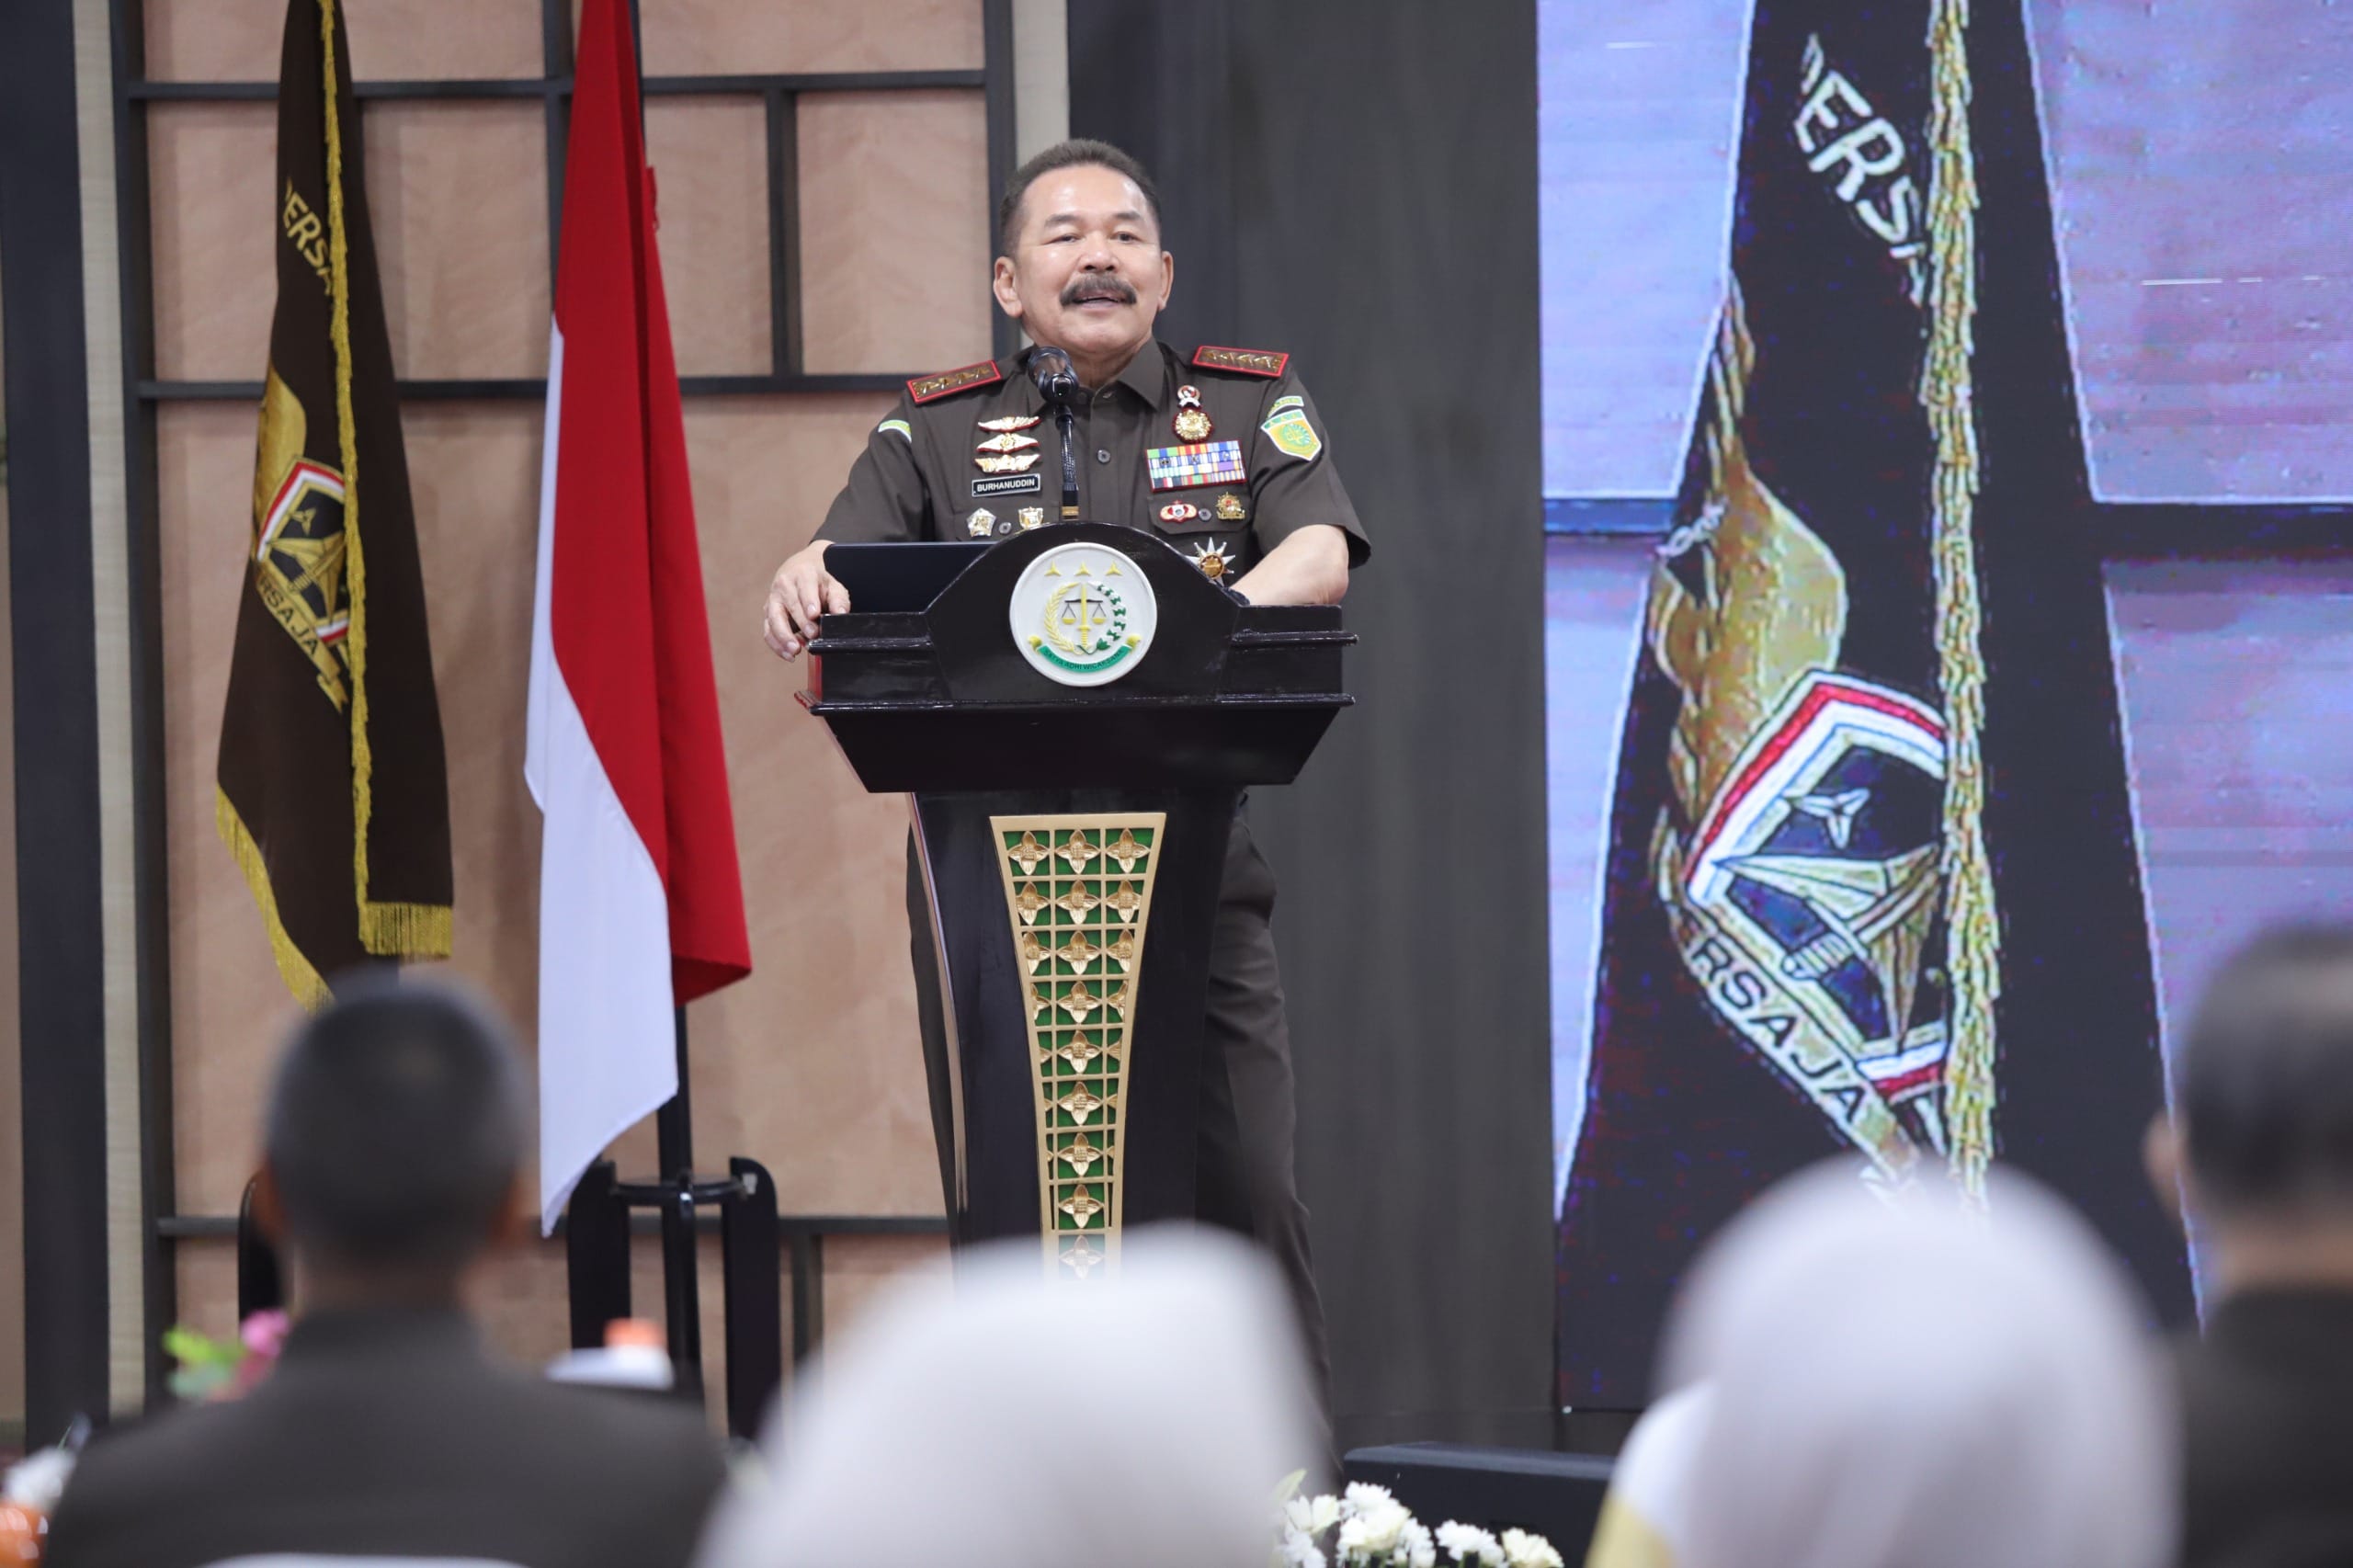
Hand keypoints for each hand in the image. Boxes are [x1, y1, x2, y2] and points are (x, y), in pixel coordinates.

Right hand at [762, 539, 849, 659]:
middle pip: (790, 605)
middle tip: (812, 635)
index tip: (814, 614)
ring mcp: (773, 600)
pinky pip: (768, 631)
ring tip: (795, 650)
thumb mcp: (833, 587)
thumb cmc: (817, 585)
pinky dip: (777, 645)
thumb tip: (840, 613)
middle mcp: (784, 586)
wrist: (797, 577)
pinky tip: (788, 654)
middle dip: (801, 622)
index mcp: (803, 574)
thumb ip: (838, 600)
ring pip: (774, 619)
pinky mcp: (767, 614)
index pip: (805, 587)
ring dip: (784, 637)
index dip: (809, 601)